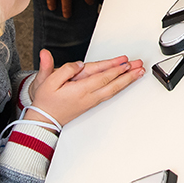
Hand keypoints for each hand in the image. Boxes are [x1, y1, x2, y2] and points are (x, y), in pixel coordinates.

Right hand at [27, 49, 144, 126]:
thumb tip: (78, 64)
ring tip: (138, 72)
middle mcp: (88, 96)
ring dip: (127, 81)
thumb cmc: (46, 101)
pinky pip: (109, 94)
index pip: (101, 77)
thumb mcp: (47, 82)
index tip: (125, 62)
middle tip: (139, 66)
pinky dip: (119, 87)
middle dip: (127, 74)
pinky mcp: (91, 103)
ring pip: (113, 90)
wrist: (44, 120)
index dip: (114, 69)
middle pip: (112, 84)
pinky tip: (125, 82)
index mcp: (79, 90)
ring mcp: (91, 101)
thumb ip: (64, 70)